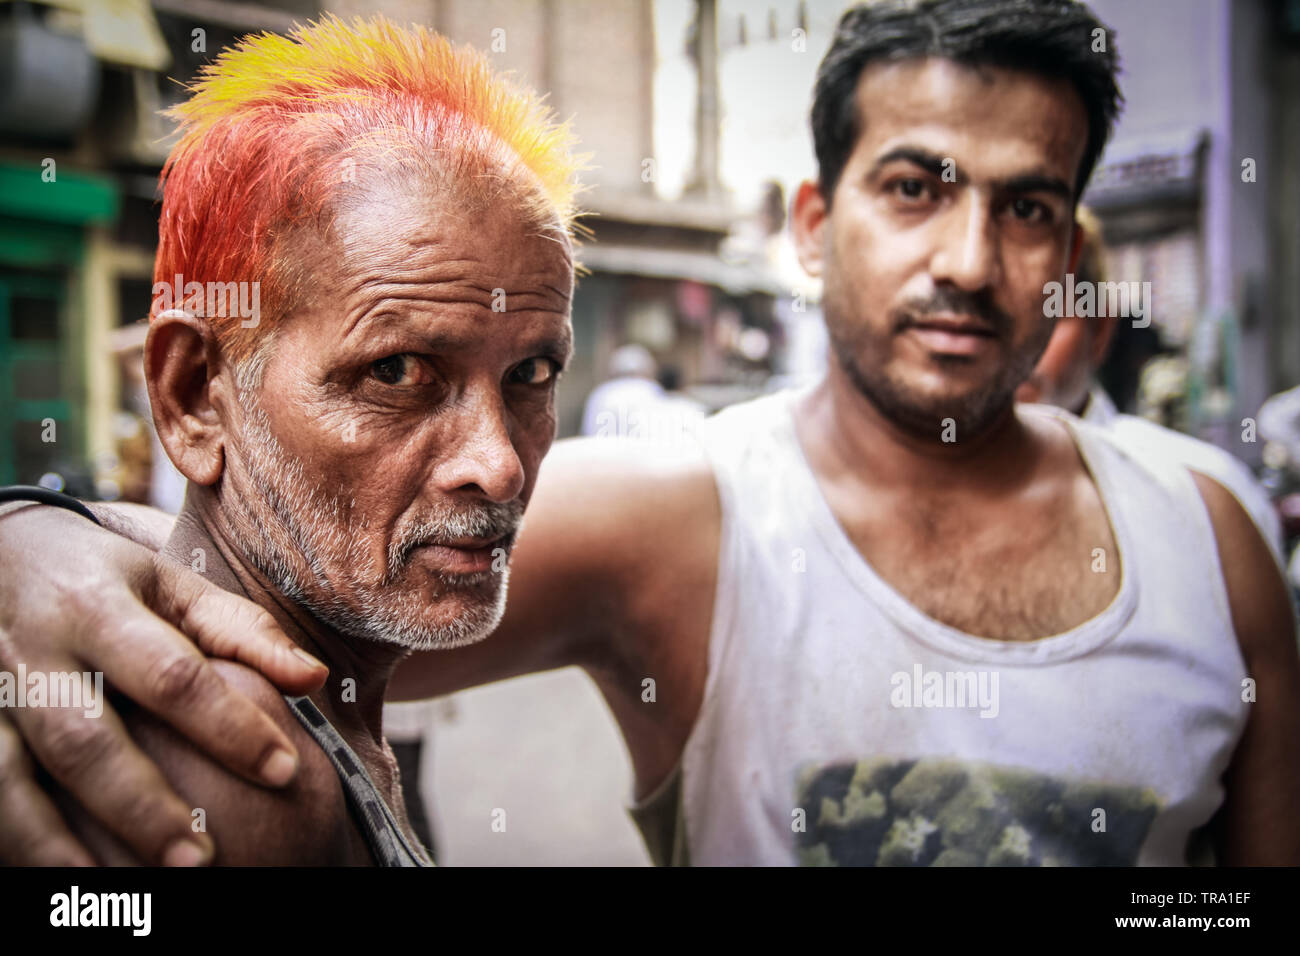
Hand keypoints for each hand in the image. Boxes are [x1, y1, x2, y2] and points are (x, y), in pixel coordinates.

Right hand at [0, 504, 326, 864]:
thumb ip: (243, 633)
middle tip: (203, 859)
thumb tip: (313, 679)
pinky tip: (72, 879)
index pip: (172, 674)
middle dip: (144, 805)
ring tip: (137, 888)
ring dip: (71, 841)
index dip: (228, 725)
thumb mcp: (173, 586)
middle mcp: (35, 656)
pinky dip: (26, 844)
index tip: (285, 770)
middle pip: (86, 741)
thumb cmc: (107, 579)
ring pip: (18, 779)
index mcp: (98, 608)